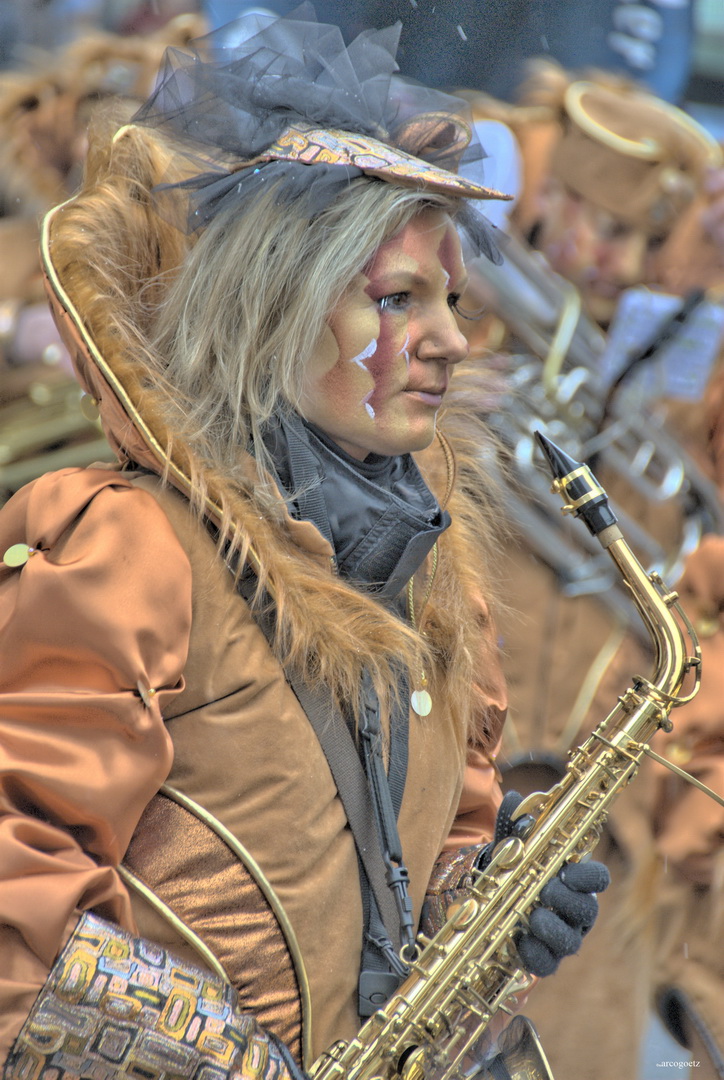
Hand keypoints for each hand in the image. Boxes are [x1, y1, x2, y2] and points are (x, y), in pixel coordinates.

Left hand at [478, 791, 610, 976]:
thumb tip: (515, 798)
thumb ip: (516, 826)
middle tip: (545, 890)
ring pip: (571, 941)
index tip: (569, 870)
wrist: (494, 902)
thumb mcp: (513, 847)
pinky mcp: (545, 958)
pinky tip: (519, 940)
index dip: (590, 876)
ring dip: (553, 928)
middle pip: (587, 909)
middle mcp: (575, 911)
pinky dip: (534, 954)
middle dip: (567, 900)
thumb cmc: (515, 870)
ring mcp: (563, 936)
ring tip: (533, 917)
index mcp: (574, 880)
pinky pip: (547, 964)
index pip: (598, 879)